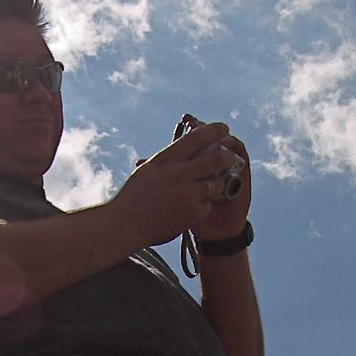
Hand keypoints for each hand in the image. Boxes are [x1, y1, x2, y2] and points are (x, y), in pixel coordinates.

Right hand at [117, 121, 244, 246]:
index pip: (195, 139)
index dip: (213, 131)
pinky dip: (203, 206)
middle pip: (214, 159)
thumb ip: (169, 160)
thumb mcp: (148, 170)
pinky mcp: (192, 213)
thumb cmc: (134, 197)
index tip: (223, 128)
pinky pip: (208, 205)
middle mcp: (177, 174)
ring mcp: (187, 194)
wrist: (124, 226)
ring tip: (212, 186)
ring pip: (216, 184)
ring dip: (217, 184)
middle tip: (230, 156)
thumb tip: (188, 145)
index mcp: (165, 160)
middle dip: (226, 156)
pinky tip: (190, 209)